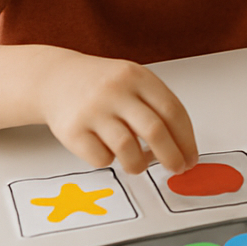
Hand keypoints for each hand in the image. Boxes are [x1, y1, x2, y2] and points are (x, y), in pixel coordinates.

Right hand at [37, 51, 198, 173]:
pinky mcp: (72, 130)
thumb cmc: (102, 84)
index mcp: (137, 76)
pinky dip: (110, 161)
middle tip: (178, 169)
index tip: (191, 156)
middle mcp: (116, 91)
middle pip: (154, 130)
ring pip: (127, 149)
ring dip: (140, 164)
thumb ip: (156, 106)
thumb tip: (182, 147)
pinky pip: (101, 158)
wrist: (55, 78)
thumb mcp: (133, 80)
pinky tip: (109, 151)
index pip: (173, 110)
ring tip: (139, 163)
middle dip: (172, 156)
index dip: (186, 138)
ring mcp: (93, 110)